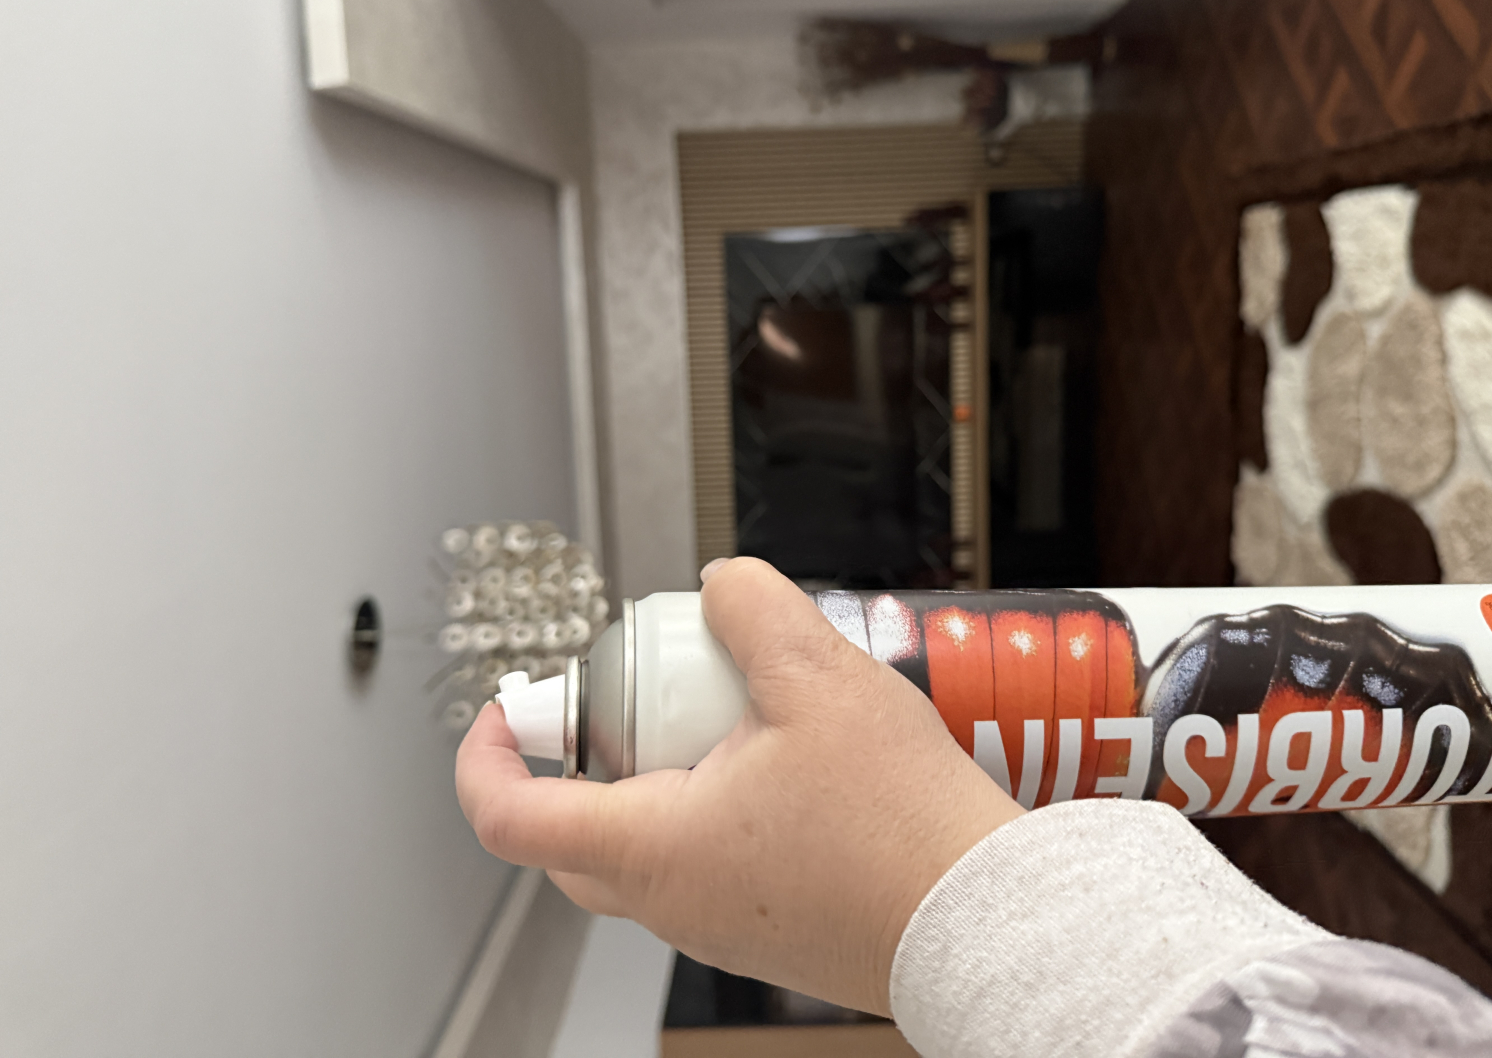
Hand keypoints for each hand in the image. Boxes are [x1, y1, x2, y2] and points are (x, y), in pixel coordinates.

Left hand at [455, 557, 1022, 1014]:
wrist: (983, 917)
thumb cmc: (901, 823)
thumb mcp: (818, 676)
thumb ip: (752, 607)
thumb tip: (722, 584)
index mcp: (654, 848)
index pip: (509, 817)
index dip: (486, 752)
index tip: (507, 708)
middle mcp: (674, 902)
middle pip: (574, 837)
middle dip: (583, 759)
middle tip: (629, 701)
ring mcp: (721, 926)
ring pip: (648, 849)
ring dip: (659, 777)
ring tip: (731, 715)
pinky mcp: (771, 931)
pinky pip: (710, 865)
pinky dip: (716, 808)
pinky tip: (786, 763)